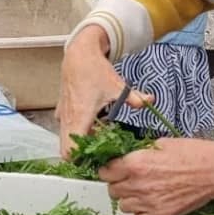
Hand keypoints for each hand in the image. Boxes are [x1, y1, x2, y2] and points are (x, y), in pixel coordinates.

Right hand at [55, 26, 142, 154]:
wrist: (79, 54)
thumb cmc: (93, 70)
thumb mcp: (117, 86)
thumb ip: (136, 98)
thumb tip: (150, 101)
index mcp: (79, 117)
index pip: (70, 152)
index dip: (82, 159)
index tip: (98, 158)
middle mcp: (68, 119)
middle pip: (68, 151)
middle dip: (84, 154)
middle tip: (102, 151)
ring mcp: (63, 115)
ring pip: (67, 140)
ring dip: (82, 143)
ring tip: (100, 137)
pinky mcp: (62, 111)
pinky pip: (66, 130)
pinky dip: (78, 131)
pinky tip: (92, 126)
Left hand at [99, 138, 213, 214]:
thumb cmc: (193, 154)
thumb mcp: (160, 143)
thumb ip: (139, 153)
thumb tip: (127, 157)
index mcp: (135, 164)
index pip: (104, 172)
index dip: (108, 170)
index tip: (112, 170)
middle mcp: (138, 184)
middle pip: (112, 190)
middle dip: (118, 184)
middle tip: (128, 180)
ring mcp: (149, 202)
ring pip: (123, 206)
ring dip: (129, 199)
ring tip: (140, 192)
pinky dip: (141, 214)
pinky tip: (149, 204)